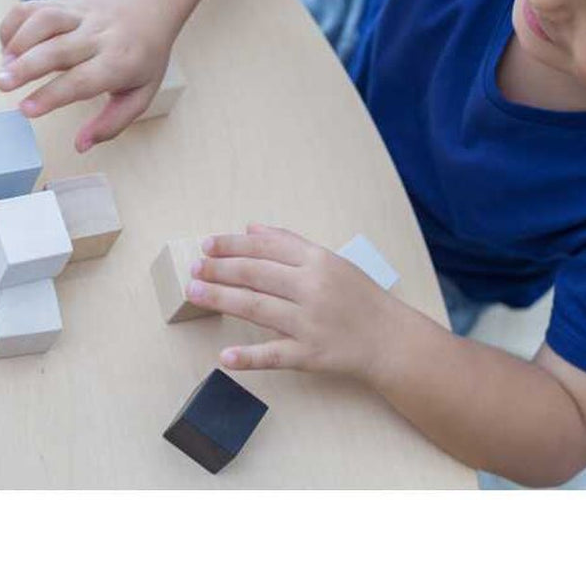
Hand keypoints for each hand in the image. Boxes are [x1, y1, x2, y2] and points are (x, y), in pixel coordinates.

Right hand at [0, 0, 178, 151]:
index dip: (52, 95)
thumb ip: (112, 122)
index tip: (26, 110)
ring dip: (18, 41)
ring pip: (45, 21)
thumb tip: (81, 146)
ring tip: (3, 67)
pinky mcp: (65, 1)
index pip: (82, 80)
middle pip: (58, 49)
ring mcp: (80, 14)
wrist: (151, 1)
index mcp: (119, 62)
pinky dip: (14, 24)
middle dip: (26, 67)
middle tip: (1, 85)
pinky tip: (7, 47)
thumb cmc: (144, 54)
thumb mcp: (140, 93)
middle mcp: (98, 35)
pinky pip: (34, 7)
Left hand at [187, 223, 402, 381]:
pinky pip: (275, 355)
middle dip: (219, 269)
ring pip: (257, 308)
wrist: (391, 338)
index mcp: (318, 260)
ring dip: (221, 299)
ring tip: (194, 293)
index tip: (207, 245)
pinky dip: (249, 357)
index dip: (232, 245)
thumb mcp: (331, 260)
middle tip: (194, 268)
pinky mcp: (311, 354)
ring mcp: (310, 322)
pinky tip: (225, 356)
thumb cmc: (359, 297)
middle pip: (256, 274)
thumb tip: (251, 228)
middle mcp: (312, 288)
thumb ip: (290, 243)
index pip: (266, 247)